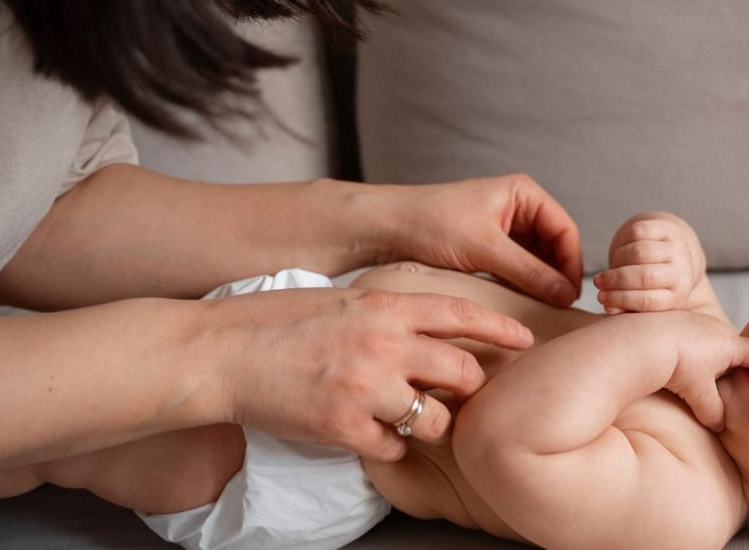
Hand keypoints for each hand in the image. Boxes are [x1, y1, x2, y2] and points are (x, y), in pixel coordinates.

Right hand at [209, 286, 533, 460]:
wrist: (221, 352)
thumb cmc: (275, 321)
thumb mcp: (341, 299)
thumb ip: (386, 311)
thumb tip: (425, 326)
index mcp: (383, 305)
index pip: (461, 313)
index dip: (500, 328)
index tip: (527, 338)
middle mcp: (383, 344)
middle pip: (462, 371)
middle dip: (469, 387)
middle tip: (462, 394)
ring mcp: (365, 387)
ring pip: (436, 420)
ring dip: (431, 424)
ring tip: (410, 419)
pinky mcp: (344, 426)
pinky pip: (394, 449)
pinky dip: (388, 447)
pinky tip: (369, 435)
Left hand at [376, 174, 582, 305]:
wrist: (386, 228)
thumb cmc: (431, 224)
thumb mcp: (485, 249)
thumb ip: (529, 272)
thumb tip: (565, 294)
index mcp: (524, 193)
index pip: (565, 231)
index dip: (571, 264)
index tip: (570, 296)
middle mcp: (518, 207)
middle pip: (555, 246)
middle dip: (557, 275)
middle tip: (558, 308)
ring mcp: (505, 228)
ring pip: (537, 260)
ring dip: (540, 282)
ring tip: (542, 309)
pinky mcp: (489, 247)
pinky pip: (517, 268)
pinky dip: (522, 284)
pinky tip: (521, 304)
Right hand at [593, 212, 704, 313]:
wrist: (678, 255)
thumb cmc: (655, 285)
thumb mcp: (646, 300)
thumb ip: (626, 308)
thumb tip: (608, 307)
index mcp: (677, 296)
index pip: (647, 301)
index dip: (620, 299)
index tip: (601, 297)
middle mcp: (681, 272)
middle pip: (644, 276)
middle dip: (616, 279)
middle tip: (598, 282)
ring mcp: (676, 248)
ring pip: (640, 252)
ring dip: (618, 260)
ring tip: (611, 266)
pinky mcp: (668, 229)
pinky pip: (639, 232)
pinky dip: (623, 241)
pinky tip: (620, 250)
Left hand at [659, 314, 748, 431]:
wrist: (645, 341)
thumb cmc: (678, 364)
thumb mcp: (700, 395)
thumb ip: (714, 412)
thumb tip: (719, 425)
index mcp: (730, 343)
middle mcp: (717, 326)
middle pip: (736, 347)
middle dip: (734, 367)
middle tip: (728, 388)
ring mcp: (697, 320)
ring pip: (713, 341)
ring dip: (711, 358)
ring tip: (699, 377)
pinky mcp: (677, 319)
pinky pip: (693, 335)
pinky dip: (692, 349)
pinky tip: (680, 364)